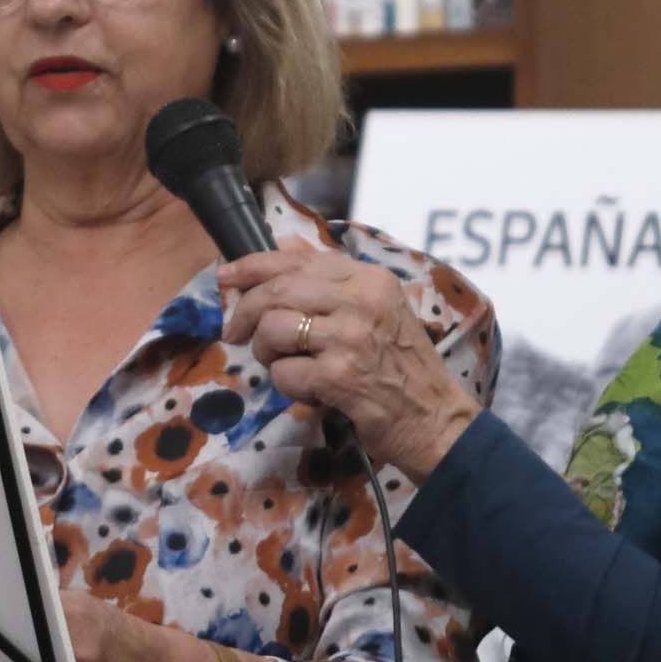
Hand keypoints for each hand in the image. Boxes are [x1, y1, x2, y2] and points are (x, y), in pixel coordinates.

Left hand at [219, 243, 479, 483]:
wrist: (434, 419)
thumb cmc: (401, 366)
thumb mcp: (376, 308)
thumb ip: (329, 276)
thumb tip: (281, 243)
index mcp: (369, 279)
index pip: (296, 259)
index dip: (252, 266)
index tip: (226, 277)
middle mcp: (362, 301)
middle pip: (278, 290)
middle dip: (246, 312)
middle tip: (237, 334)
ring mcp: (351, 338)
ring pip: (274, 328)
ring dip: (267, 353)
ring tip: (287, 366)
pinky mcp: (340, 377)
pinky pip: (283, 372)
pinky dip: (286, 385)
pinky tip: (310, 390)